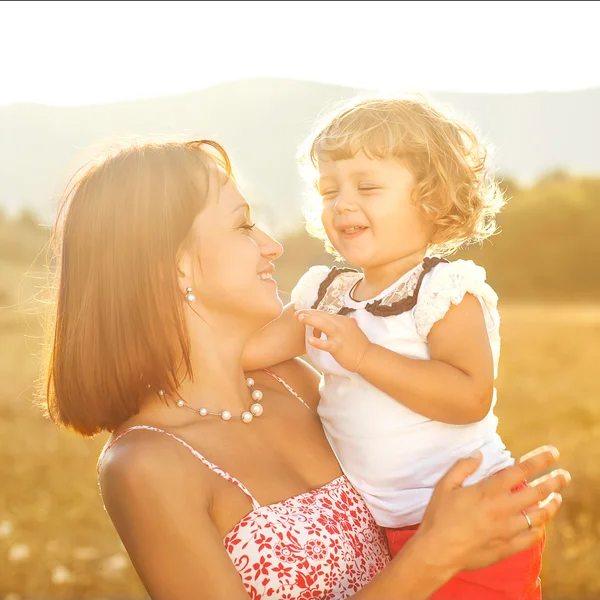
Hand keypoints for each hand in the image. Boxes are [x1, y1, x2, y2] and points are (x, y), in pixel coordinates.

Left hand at [295, 309, 371, 371]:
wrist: (368, 357)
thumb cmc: (357, 345)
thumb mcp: (349, 329)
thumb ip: (338, 324)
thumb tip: (328, 322)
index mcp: (341, 320)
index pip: (324, 313)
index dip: (312, 312)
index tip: (301, 312)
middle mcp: (340, 325)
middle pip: (322, 316)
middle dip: (308, 313)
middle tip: (296, 314)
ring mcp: (340, 336)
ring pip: (324, 325)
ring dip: (311, 320)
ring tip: (300, 318)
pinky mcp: (339, 347)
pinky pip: (327, 344)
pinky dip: (318, 341)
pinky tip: (310, 340)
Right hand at [413, 446, 569, 573]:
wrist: (438, 551)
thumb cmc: (438, 516)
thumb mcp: (444, 485)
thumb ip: (462, 467)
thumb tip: (478, 454)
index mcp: (488, 491)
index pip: (521, 471)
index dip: (539, 460)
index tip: (552, 453)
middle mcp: (502, 509)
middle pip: (537, 492)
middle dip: (554, 481)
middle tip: (564, 475)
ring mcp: (507, 530)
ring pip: (539, 516)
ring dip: (551, 505)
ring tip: (557, 498)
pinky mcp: (507, 547)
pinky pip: (531, 538)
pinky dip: (539, 529)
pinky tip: (541, 524)